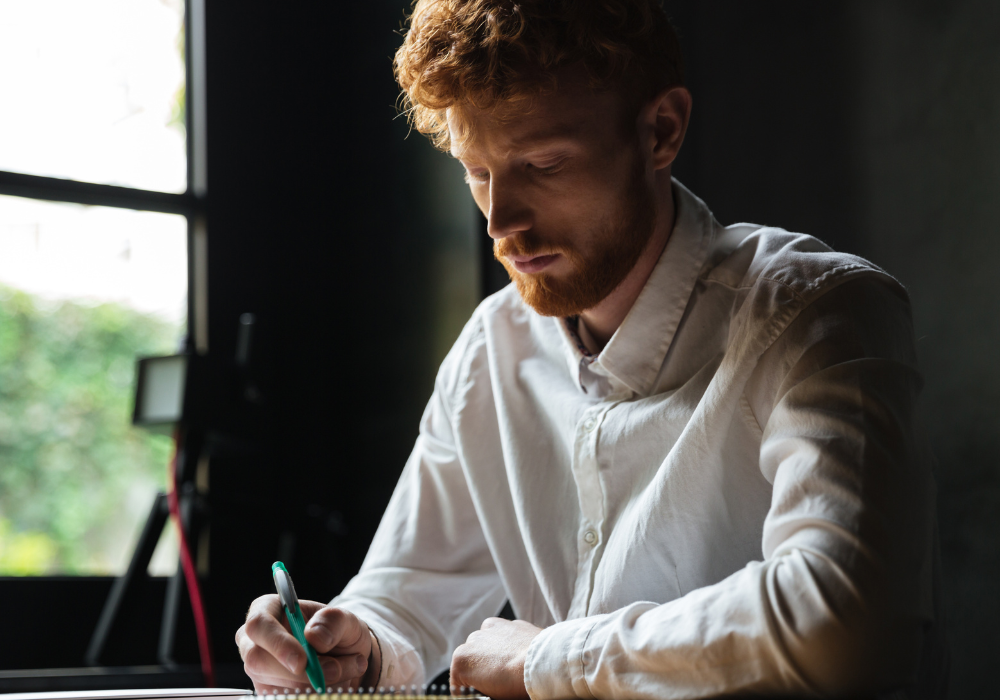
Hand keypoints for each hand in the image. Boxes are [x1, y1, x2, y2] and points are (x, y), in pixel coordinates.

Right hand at [236, 594, 380, 693]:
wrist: (344, 656)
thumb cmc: (337, 631)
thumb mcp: (344, 619)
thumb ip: (333, 621)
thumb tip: (313, 636)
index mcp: (267, 609)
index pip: (259, 625)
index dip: (278, 644)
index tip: (302, 661)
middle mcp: (254, 641)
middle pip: (259, 662)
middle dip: (299, 673)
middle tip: (333, 670)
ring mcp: (258, 669)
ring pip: (274, 686)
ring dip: (313, 684)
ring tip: (342, 670)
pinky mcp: (266, 692)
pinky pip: (285, 698)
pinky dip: (310, 695)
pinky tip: (329, 685)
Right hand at [450, 618, 541, 699]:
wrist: (542, 665)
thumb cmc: (516, 684)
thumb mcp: (490, 695)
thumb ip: (479, 687)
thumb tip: (484, 686)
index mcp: (461, 660)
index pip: (459, 682)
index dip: (471, 690)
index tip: (482, 693)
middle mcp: (471, 640)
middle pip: (472, 660)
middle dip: (480, 670)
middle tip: (498, 683)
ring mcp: (490, 629)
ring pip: (485, 644)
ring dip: (492, 654)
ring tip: (509, 668)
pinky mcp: (508, 622)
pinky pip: (501, 635)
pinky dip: (506, 643)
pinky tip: (518, 655)